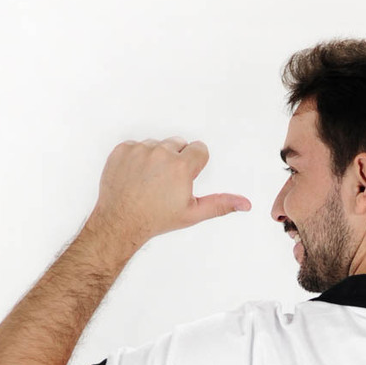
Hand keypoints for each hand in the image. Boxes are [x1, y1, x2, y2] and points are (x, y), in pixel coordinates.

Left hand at [88, 136, 251, 248]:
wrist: (121, 221)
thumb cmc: (156, 219)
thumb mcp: (193, 213)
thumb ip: (220, 204)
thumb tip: (244, 204)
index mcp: (181, 167)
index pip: (199, 149)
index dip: (195, 164)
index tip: (187, 176)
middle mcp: (160, 153)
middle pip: (178, 143)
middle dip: (176, 159)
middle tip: (168, 183)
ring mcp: (139, 150)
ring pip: (157, 144)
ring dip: (157, 158)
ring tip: (151, 181)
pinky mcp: (122, 150)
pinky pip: (136, 146)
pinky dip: (137, 158)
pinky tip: (137, 176)